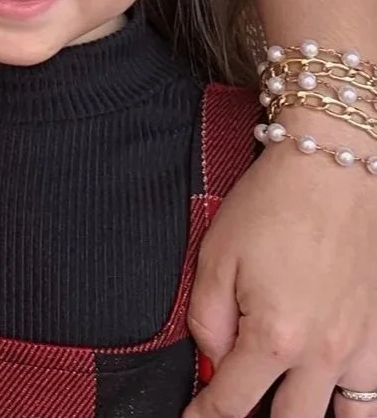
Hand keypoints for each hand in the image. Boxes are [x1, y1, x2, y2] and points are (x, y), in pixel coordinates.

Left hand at [186, 143, 376, 417]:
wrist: (334, 174)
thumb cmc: (270, 207)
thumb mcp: (216, 256)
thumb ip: (207, 320)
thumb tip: (213, 361)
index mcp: (274, 337)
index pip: (232, 402)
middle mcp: (323, 357)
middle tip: (238, 410)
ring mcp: (363, 354)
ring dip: (311, 416)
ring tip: (287, 404)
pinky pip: (374, 397)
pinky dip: (355, 404)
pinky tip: (334, 398)